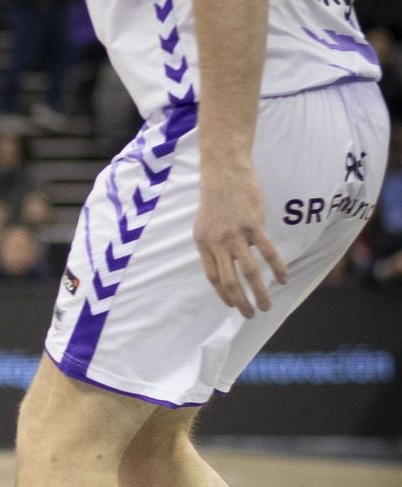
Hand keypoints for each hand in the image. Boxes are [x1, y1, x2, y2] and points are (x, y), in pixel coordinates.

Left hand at [194, 164, 286, 317]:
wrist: (224, 171)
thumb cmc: (216, 196)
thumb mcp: (204, 223)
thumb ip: (213, 243)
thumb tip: (225, 260)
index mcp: (203, 244)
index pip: (212, 277)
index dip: (223, 293)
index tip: (232, 304)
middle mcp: (217, 243)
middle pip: (229, 280)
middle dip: (240, 301)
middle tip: (250, 315)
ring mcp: (235, 235)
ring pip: (249, 272)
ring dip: (259, 292)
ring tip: (267, 306)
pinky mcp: (253, 226)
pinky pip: (267, 252)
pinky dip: (277, 268)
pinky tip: (284, 279)